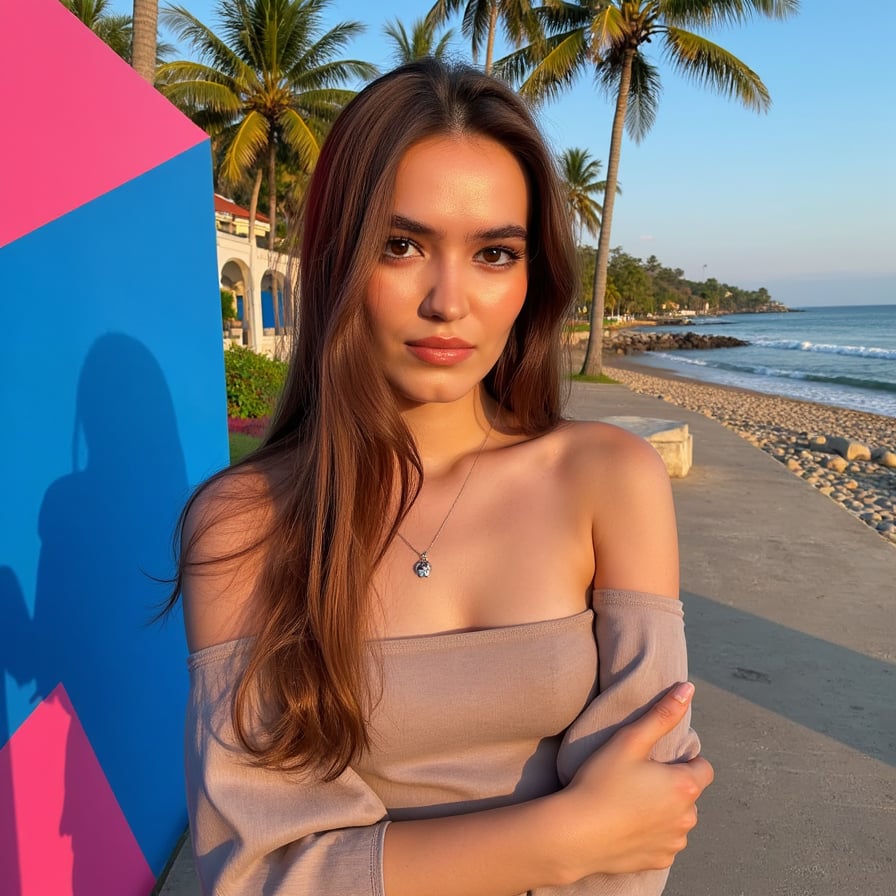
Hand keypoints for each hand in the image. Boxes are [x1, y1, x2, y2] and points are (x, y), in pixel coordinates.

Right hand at [554, 682, 712, 880]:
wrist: (575, 833)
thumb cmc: (600, 782)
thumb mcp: (629, 740)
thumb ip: (662, 714)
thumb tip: (688, 688)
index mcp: (685, 786)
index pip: (703, 767)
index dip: (682, 760)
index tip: (654, 760)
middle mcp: (688, 818)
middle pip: (690, 793)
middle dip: (671, 785)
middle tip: (636, 778)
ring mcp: (674, 843)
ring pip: (678, 819)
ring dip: (664, 810)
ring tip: (630, 802)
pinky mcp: (659, 861)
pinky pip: (665, 842)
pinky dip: (653, 833)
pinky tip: (628, 824)